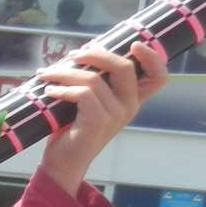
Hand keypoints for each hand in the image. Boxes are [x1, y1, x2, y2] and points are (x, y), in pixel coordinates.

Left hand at [37, 42, 168, 189]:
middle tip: (73, 55)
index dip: (153, 57)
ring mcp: (116, 115)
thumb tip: (86, 48)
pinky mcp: (98, 122)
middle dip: (96, 54)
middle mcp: (129, 106)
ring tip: (47, 75)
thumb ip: (95, 78)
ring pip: (94, 79)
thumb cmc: (72, 127)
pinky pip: (82, 94)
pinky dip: (62, 89)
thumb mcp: (89, 99)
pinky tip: (50, 91)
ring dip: (65, 72)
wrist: (64, 162)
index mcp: (130, 99)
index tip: (134, 44)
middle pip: (124, 67)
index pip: (158, 77)